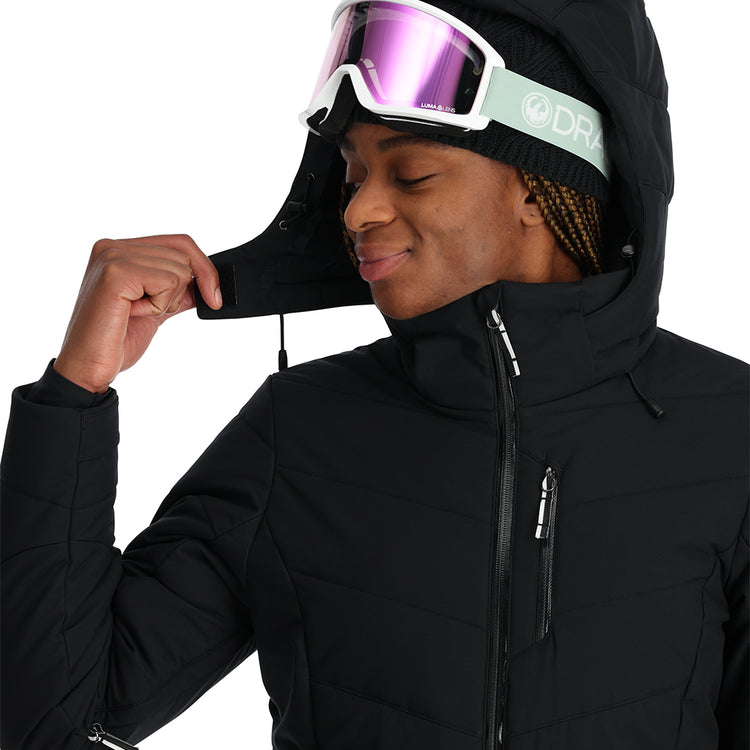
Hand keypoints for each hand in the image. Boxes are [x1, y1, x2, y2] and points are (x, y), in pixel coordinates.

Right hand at [54, 234, 221, 392]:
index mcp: (119, 249)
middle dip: (183, 291)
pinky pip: (167, 282)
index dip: (204, 269)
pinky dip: (159, 306)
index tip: (214, 298)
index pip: (180, 243)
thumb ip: (177, 288)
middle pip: (184, 254)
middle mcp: (112, 246)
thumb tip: (209, 281)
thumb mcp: (156, 306)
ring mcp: (112, 256)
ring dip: (168, 301)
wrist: (88, 367)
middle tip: (152, 311)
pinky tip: (132, 314)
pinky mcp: (116, 273)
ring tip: (136, 313)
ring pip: (179, 269)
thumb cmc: (116, 340)